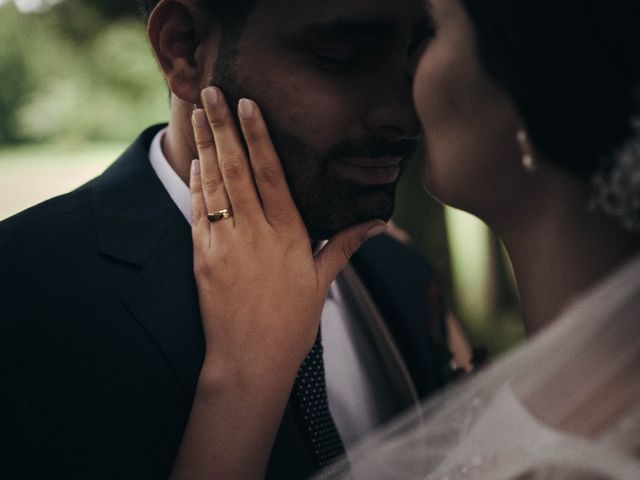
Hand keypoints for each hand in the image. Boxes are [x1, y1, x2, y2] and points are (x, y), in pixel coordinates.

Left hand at [190, 86, 386, 383]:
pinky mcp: (203, 257)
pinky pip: (199, 212)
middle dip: (223, 127)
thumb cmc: (291, 324)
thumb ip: (343, 244)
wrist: (250, 361)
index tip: (248, 106)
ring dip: (204, 147)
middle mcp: (256, 232)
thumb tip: (377, 221)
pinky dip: (196, 184)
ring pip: (213, 185)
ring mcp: (225, 243)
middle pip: (237, 169)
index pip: (272, 174)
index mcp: (289, 234)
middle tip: (212, 92)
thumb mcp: (322, 281)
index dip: (258, 136)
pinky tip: (195, 163)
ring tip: (197, 115)